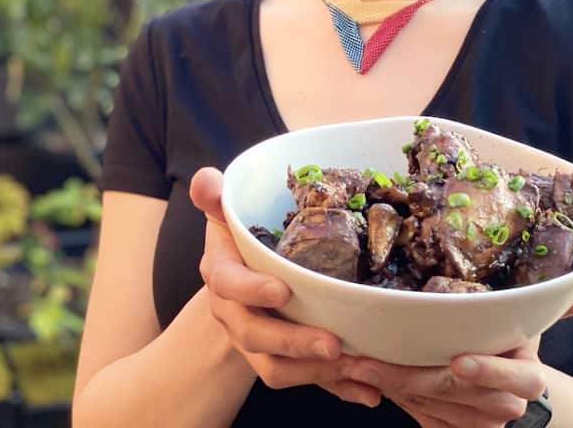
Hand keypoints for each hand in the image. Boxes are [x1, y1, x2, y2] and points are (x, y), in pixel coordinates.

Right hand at [189, 167, 381, 407]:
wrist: (238, 286)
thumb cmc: (240, 244)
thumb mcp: (227, 216)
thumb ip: (218, 197)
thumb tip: (205, 180)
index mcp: (222, 276)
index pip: (229, 284)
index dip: (252, 290)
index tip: (281, 290)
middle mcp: (235, 315)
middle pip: (257, 337)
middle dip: (294, 343)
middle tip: (332, 343)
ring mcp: (257, 343)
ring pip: (278, 368)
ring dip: (317, 373)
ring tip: (356, 366)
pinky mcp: (283, 361)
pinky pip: (308, 381)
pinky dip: (337, 389)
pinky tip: (367, 392)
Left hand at [345, 274, 572, 427]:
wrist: (514, 395)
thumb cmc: (517, 345)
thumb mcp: (536, 321)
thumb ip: (563, 300)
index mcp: (527, 379)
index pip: (519, 384)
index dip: (489, 373)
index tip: (460, 360)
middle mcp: (502, 411)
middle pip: (460, 399)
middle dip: (415, 379)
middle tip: (374, 359)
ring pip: (432, 412)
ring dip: (393, 387)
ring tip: (358, 363)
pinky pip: (420, 421)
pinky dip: (393, 399)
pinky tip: (365, 377)